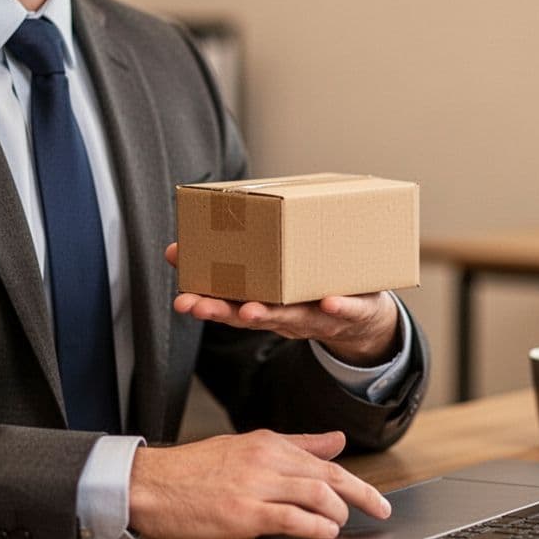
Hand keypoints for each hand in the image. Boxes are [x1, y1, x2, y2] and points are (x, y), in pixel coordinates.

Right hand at [127, 429, 390, 538]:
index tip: (374, 497)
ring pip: (318, 495)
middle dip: (362, 495)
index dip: (355, 480)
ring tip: (341, 526)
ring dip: (339, 514)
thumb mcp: (246, 447)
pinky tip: (324, 534)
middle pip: (330, 476)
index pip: (324, 461)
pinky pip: (295, 519)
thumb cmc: (192, 471)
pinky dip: (317, 528)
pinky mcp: (245, 512)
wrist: (149, 484)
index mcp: (267, 443)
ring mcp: (256, 485)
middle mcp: (266, 460)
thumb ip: (295, 445)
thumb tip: (335, 441)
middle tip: (381, 510)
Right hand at [165, 243, 401, 365]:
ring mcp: (317, 314)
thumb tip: (221, 216)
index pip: (225, 299)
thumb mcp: (284, 278)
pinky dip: (337, 307)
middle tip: (191, 304)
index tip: (173, 266)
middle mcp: (284, 314)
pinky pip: (346, 310)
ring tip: (251, 310)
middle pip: (246, 315)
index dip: (198, 286)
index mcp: (265, 303)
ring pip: (289, 316)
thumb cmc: (314, 289)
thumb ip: (257, 257)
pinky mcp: (354, 310)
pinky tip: (329, 300)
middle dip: (218, 310)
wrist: (366, 322)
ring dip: (268, 315)